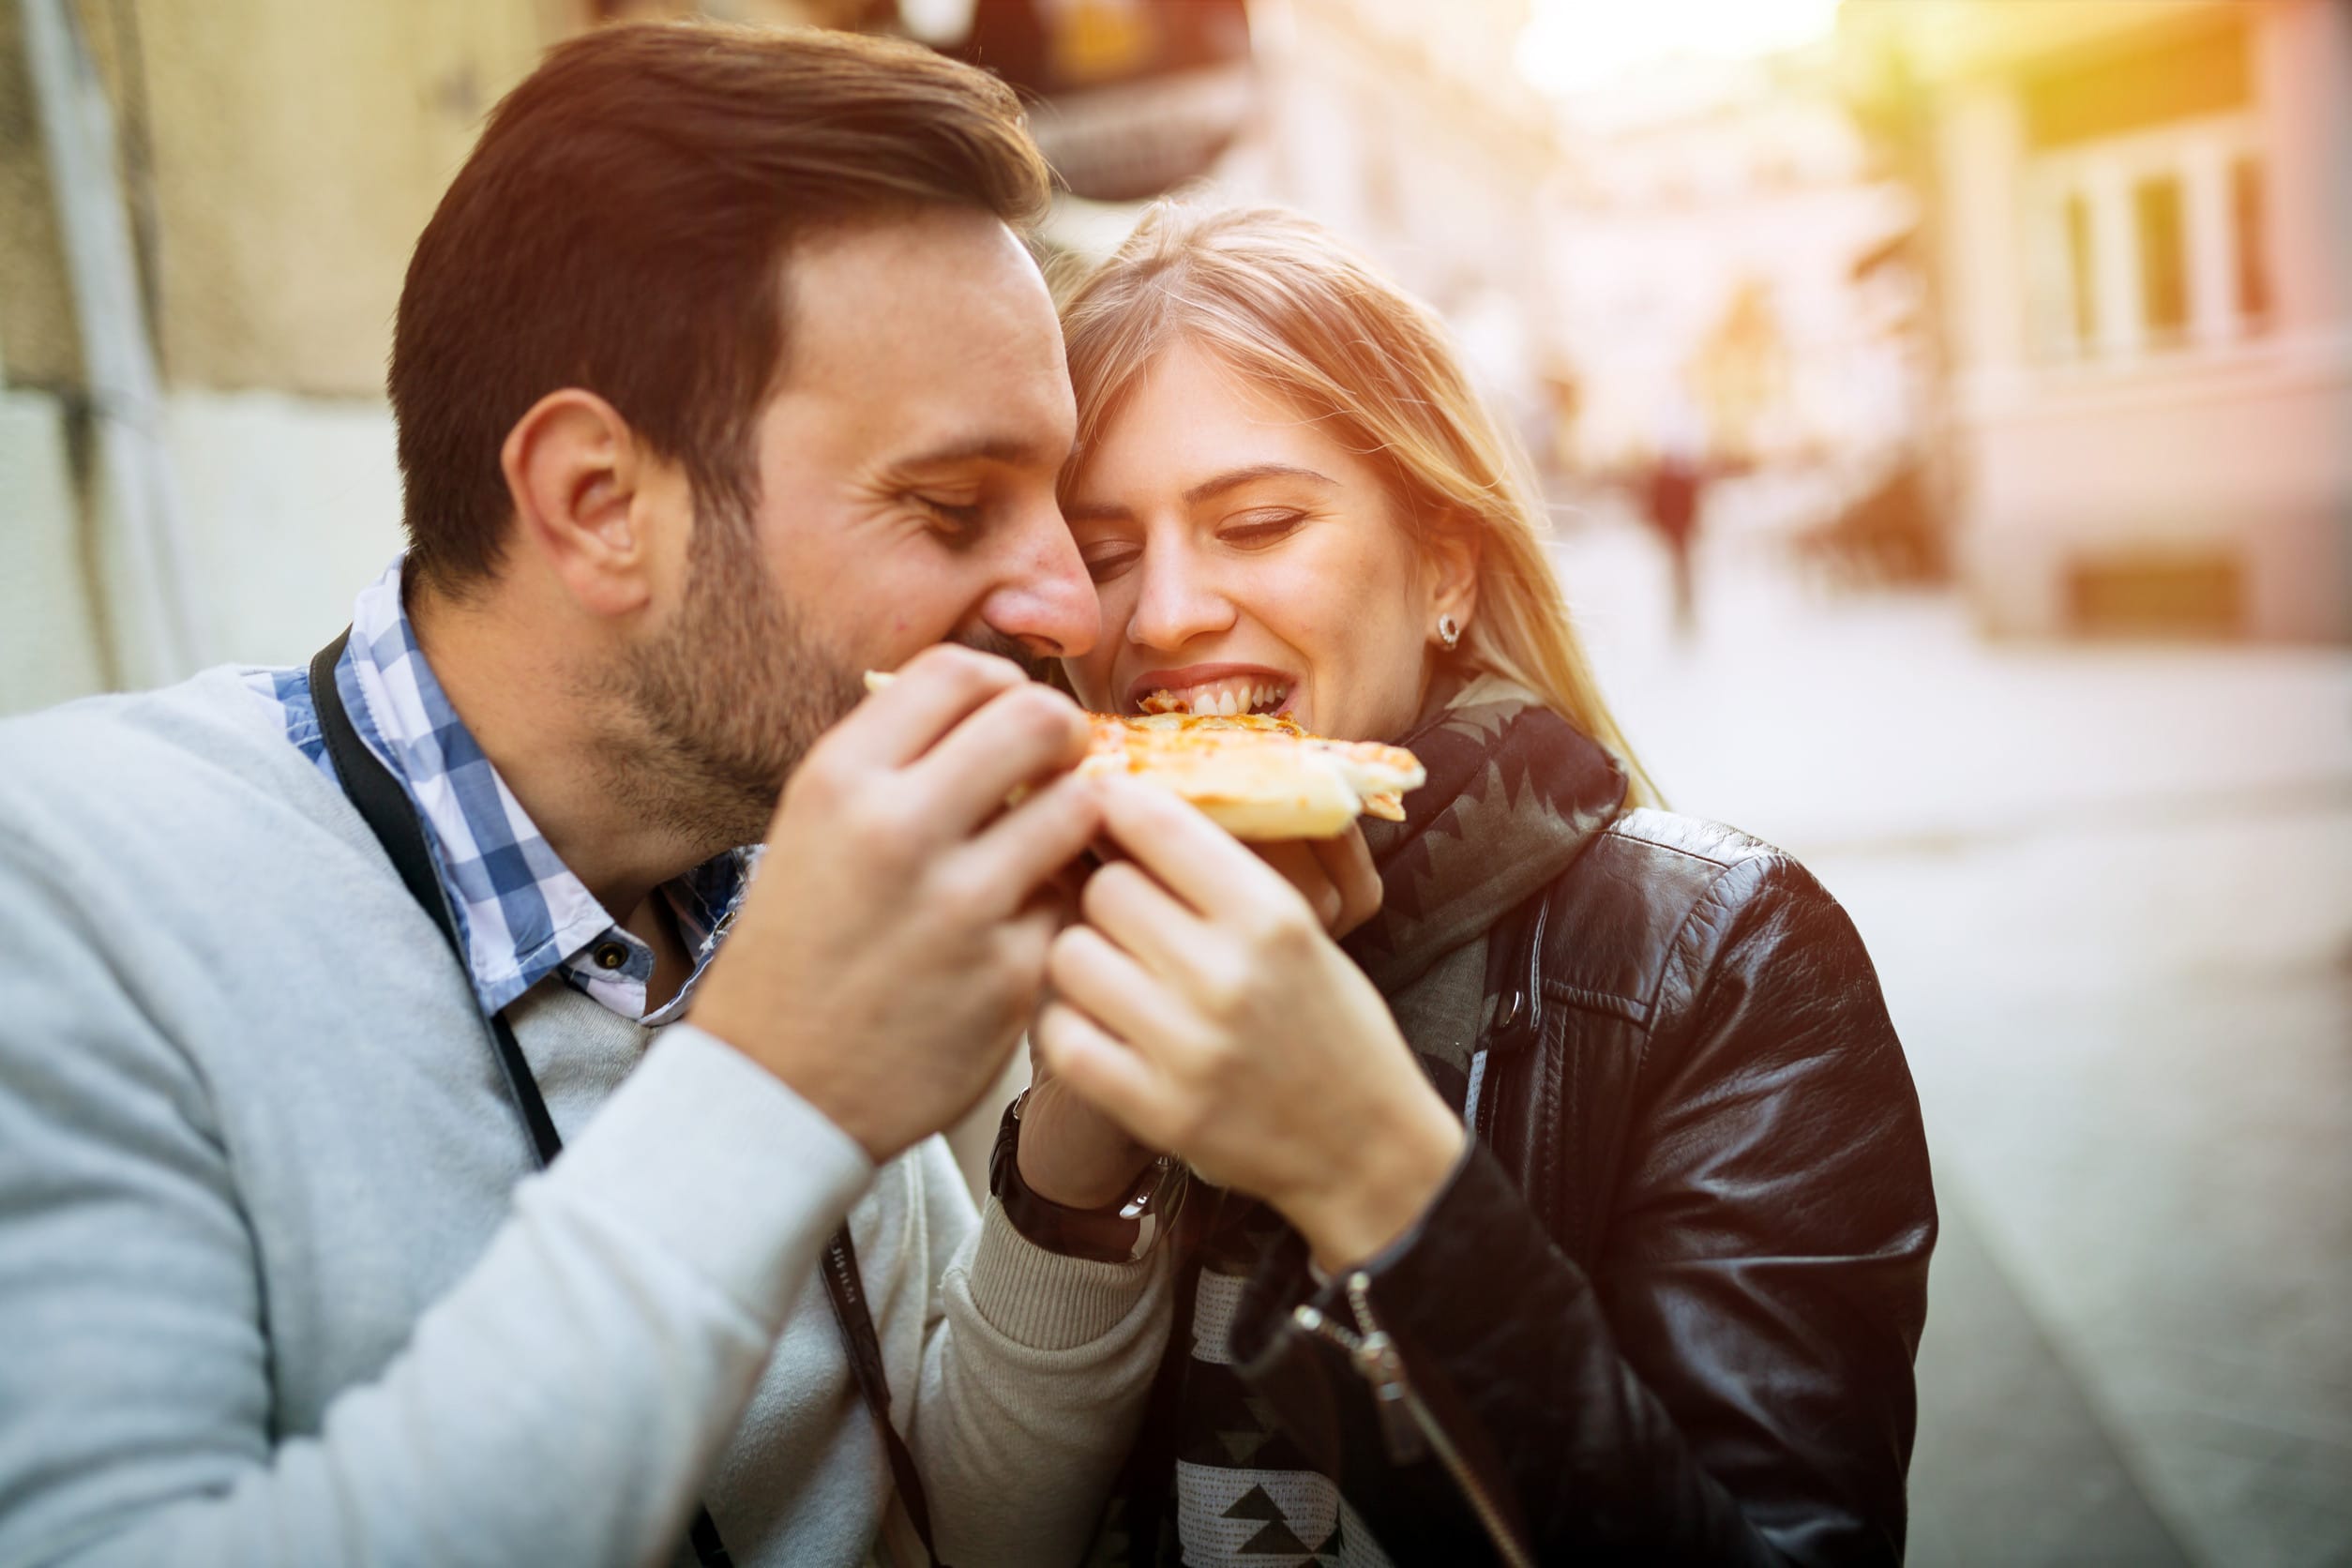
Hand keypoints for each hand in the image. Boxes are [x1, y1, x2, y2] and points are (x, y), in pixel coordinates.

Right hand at [690, 645, 1100, 1162]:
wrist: (776, 1091)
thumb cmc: (800, 950)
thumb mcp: (813, 829)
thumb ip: (896, 763)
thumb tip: (995, 704)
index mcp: (841, 782)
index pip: (958, 672)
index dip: (1001, 684)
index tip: (1008, 716)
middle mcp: (900, 830)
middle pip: (1037, 719)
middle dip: (1062, 735)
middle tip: (1057, 765)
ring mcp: (962, 906)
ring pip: (1080, 807)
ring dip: (1074, 818)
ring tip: (1046, 844)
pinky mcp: (1011, 975)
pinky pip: (1075, 902)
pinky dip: (1062, 905)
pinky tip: (1025, 923)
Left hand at [1034, 781, 1463, 1271]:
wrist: (1365, 1146)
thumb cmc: (1329, 1024)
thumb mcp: (1301, 930)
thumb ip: (1219, 874)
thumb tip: (1119, 800)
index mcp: (1272, 916)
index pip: (1156, 823)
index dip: (1116, 803)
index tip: (1104, 805)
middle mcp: (1228, 976)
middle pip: (1105, 888)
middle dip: (1109, 894)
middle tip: (1127, 916)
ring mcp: (1187, 1048)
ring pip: (1070, 954)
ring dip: (1084, 958)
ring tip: (1116, 973)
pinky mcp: (1154, 1109)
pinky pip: (1061, 1036)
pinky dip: (1070, 1025)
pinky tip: (1102, 1024)